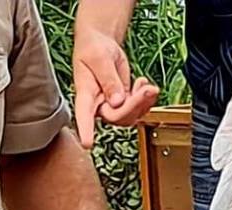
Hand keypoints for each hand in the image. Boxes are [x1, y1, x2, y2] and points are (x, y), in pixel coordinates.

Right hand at [73, 27, 159, 150]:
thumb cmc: (93, 48)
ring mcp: (111, 105)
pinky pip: (137, 109)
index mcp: (85, 93)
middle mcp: (97, 104)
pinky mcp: (124, 102)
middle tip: (147, 89)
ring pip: (129, 116)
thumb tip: (117, 102)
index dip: (86, 129)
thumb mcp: (100, 59)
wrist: (100, 44)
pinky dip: (145, 99)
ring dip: (143, 103)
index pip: (84, 114)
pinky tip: (143, 84)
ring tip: (147, 86)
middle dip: (134, 105)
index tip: (87, 144)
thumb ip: (109, 80)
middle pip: (116, 117)